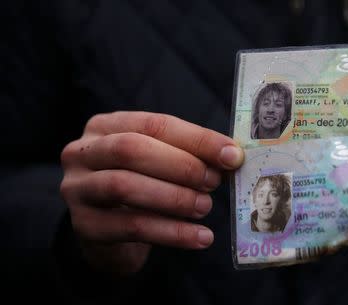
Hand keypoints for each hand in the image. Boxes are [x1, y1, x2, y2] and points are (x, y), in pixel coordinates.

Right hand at [60, 111, 243, 274]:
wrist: (111, 230)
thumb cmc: (141, 186)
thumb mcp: (160, 163)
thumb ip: (188, 155)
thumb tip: (231, 156)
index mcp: (106, 126)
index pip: (154, 124)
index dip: (196, 139)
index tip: (231, 155)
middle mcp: (83, 152)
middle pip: (131, 149)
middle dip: (181, 166)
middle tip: (214, 183)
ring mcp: (78, 188)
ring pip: (125, 186)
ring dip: (175, 198)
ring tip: (205, 207)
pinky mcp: (84, 225)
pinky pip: (131, 227)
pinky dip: (172, 233)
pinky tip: (200, 237)